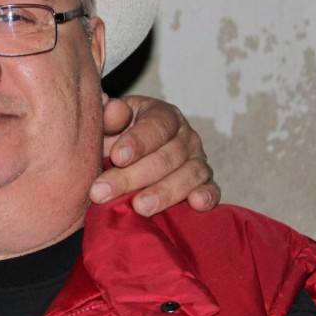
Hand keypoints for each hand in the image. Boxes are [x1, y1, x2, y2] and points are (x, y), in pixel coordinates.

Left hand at [91, 95, 219, 215]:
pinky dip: (207, 196)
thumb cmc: (119, 138)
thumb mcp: (110, 124)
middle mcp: (186, 136)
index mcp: (163, 115)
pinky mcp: (205, 183)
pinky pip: (211, 190)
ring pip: (188, 175)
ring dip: (164, 193)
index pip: (155, 126)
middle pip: (166, 157)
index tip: (117, 157)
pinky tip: (195, 204)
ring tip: (139, 207)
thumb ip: (109, 118)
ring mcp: (198, 160)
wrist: (133, 157)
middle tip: (104, 192)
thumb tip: (111, 108)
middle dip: (133, 177)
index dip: (137, 142)